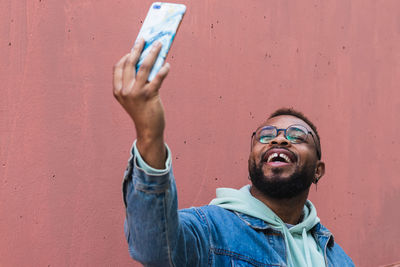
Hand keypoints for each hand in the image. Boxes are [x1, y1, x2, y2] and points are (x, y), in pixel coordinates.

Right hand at [113, 39, 169, 167]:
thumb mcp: (133, 96)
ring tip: (159, 45)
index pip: (119, 67)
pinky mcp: (149, 96)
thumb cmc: (142, 111)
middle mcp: (124, 90)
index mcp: (118, 90)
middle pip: (130, 63)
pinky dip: (163, 70)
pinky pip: (157, 78)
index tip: (135, 46)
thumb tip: (147, 60)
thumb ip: (135, 81)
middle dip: (138, 48)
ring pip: (144, 67)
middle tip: (145, 39)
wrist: (148, 130)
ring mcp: (136, 93)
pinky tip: (167, 65)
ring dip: (152, 53)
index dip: (127, 55)